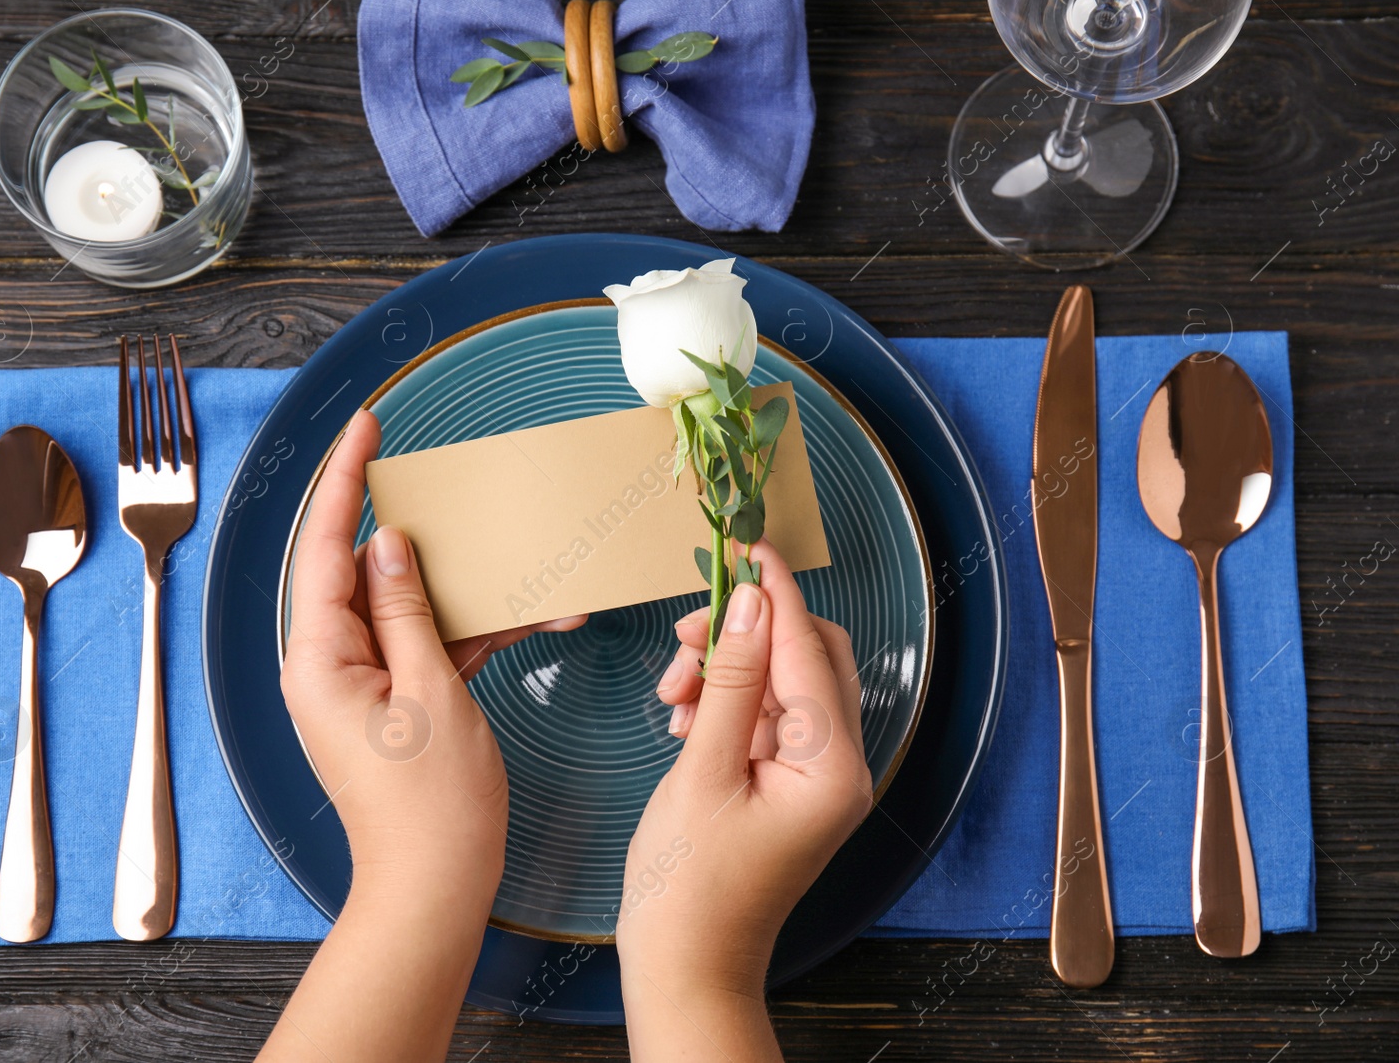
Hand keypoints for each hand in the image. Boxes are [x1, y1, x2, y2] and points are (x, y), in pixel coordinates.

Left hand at [281, 407, 583, 893]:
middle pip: (361, 570)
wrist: (433, 889)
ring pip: (401, 605)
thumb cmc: (432, 806)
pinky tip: (527, 620)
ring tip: (512, 566)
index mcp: (319, 657)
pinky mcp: (390, 703)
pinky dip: (466, 632)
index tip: (367, 426)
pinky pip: (422, 645)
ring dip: (456, 589)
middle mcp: (327, 664)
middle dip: (417, 535)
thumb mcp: (433, 691)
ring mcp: (358, 684)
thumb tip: (388, 542)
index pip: (322, 544)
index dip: (344, 479)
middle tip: (455, 494)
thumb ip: (406, 608)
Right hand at [617, 541, 870, 1061]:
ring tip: (672, 696)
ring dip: (728, 670)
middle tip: (685, 640)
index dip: (777, 592)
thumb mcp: (702, 771)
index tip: (744, 544)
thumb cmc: (688, 888)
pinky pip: (767, 716)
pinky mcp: (791, 785)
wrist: (685, 968)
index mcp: (834, 767)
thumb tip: (750, 601)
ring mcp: (819, 778)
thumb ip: (730, 680)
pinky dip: (727, 703)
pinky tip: (685, 720)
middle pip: (808, 658)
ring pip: (783, 683)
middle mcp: (841, 768)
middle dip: (746, 634)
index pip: (811, 650)